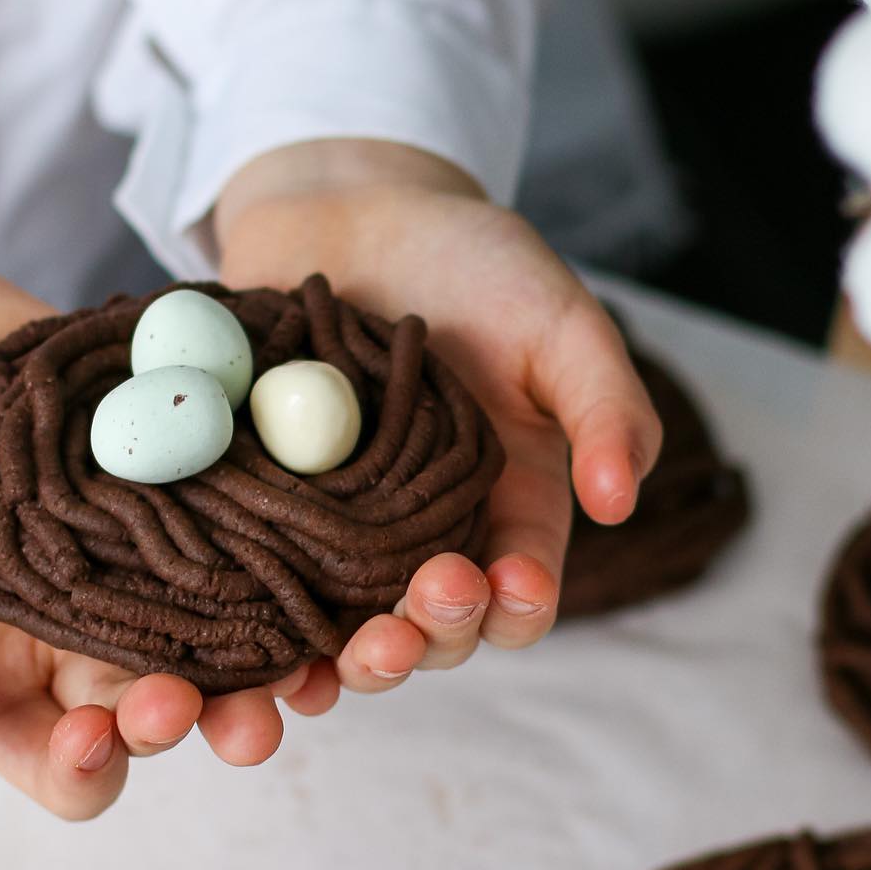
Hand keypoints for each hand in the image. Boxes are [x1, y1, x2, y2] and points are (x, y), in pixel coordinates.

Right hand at [0, 233, 332, 818]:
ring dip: (281, 664)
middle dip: (215, 726)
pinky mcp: (192, 503)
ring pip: (238, 641)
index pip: (69, 770)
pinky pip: (254, 543)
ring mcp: (152, 574)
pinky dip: (293, 558)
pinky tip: (323, 557)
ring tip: (312, 661)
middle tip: (242, 718)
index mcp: (12, 692)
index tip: (96, 738)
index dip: (91, 771)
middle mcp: (95, 646)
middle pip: (176, 714)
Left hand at [216, 140, 662, 700]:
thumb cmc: (472, 261)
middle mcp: (425, 536)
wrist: (347, 205)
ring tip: (333, 663)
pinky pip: (259, 587)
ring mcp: (339, 529)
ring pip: (346, 630)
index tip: (506, 585)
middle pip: (434, 629)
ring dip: (344, 664)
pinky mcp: (261, 510)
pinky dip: (255, 633)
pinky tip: (248, 651)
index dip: (517, 604)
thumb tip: (622, 502)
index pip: (522, 591)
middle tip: (401, 629)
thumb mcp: (561, 323)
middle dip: (424, 642)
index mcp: (508, 508)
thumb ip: (606, 407)